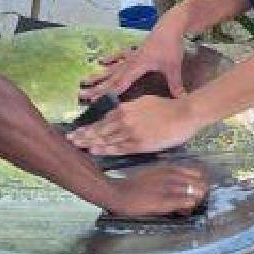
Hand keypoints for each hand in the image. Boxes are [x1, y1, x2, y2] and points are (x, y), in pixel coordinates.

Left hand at [69, 94, 199, 156]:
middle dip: (83, 134)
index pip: (102, 119)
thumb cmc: (167, 107)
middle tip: (69, 139)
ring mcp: (130, 132)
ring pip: (105, 138)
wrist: (184, 113)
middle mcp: (124, 119)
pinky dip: (105, 149)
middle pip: (99, 129)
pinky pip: (118, 148)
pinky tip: (94, 151)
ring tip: (76, 146)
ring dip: (89, 142)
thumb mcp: (143, 102)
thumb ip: (129, 109)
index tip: (78, 130)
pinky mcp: (139, 144)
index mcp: (125, 109)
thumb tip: (119, 114)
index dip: (89, 126)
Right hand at [80, 19, 186, 100]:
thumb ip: (175, 84)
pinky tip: (101, 61)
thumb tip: (181, 100)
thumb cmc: (171, 46)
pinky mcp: (135, 50)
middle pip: (111, 78)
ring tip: (84, 81)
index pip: (120, 84)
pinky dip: (110, 58)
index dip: (108, 94)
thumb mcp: (173, 67)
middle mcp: (130, 62)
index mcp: (137, 67)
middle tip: (82, 96)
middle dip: (97, 88)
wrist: (171, 25)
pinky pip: (119, 55)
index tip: (96, 102)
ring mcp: (131, 55)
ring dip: (99, 75)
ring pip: (111, 68)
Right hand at [104, 161, 209, 220]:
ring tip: (190, 206)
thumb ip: (165, 174)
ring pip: (195, 192)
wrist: (116, 192)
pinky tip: (184, 210)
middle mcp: (171, 176)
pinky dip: (188, 206)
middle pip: (199, 182)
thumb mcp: (151, 173)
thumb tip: (177, 183)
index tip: (198, 188)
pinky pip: (185, 202)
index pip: (196, 172)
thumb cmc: (132, 184)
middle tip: (196, 199)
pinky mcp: (164, 201)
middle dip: (201, 191)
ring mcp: (168, 188)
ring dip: (196, 200)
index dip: (200, 181)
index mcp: (168, 168)